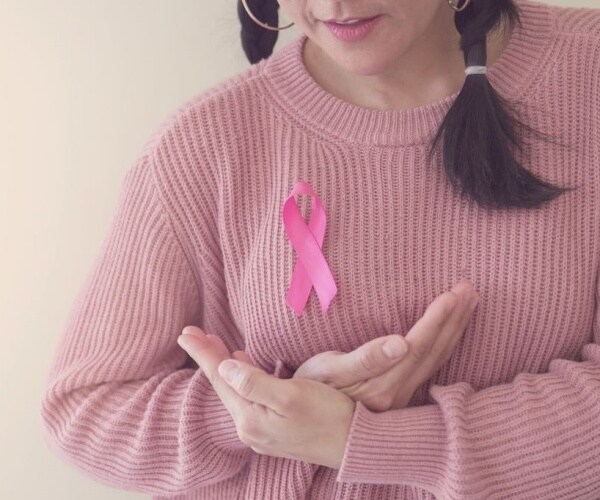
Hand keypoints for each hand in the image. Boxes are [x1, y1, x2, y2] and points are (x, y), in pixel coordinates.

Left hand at [176, 327, 354, 468]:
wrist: (355, 445)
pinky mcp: (274, 429)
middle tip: (192, 333)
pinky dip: (243, 378)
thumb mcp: (291, 394)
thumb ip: (254, 381)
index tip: (185, 332)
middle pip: (224, 385)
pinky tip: (243, 366)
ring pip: (236, 390)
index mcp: (250, 417)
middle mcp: (250, 428)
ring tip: (214, 345)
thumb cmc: (328, 415)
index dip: (203, 353)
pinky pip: (249, 398)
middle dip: (209, 357)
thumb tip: (225, 366)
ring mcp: (262, 431)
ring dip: (225, 366)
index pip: (219, 378)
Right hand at [292, 278, 479, 411]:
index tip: (454, 293)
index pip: (418, 346)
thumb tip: (401, 342)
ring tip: (468, 303)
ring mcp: (401, 397)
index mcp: (383, 384)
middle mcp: (398, 393)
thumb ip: (366, 359)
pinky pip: (430, 366)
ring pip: (436, 359)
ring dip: (454, 329)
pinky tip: (449, 333)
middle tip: (469, 289)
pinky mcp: (398, 396)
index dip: (437, 319)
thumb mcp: (328, 371)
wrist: (304, 422)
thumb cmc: (309, 387)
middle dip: (454, 319)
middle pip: (434, 351)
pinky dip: (444, 343)